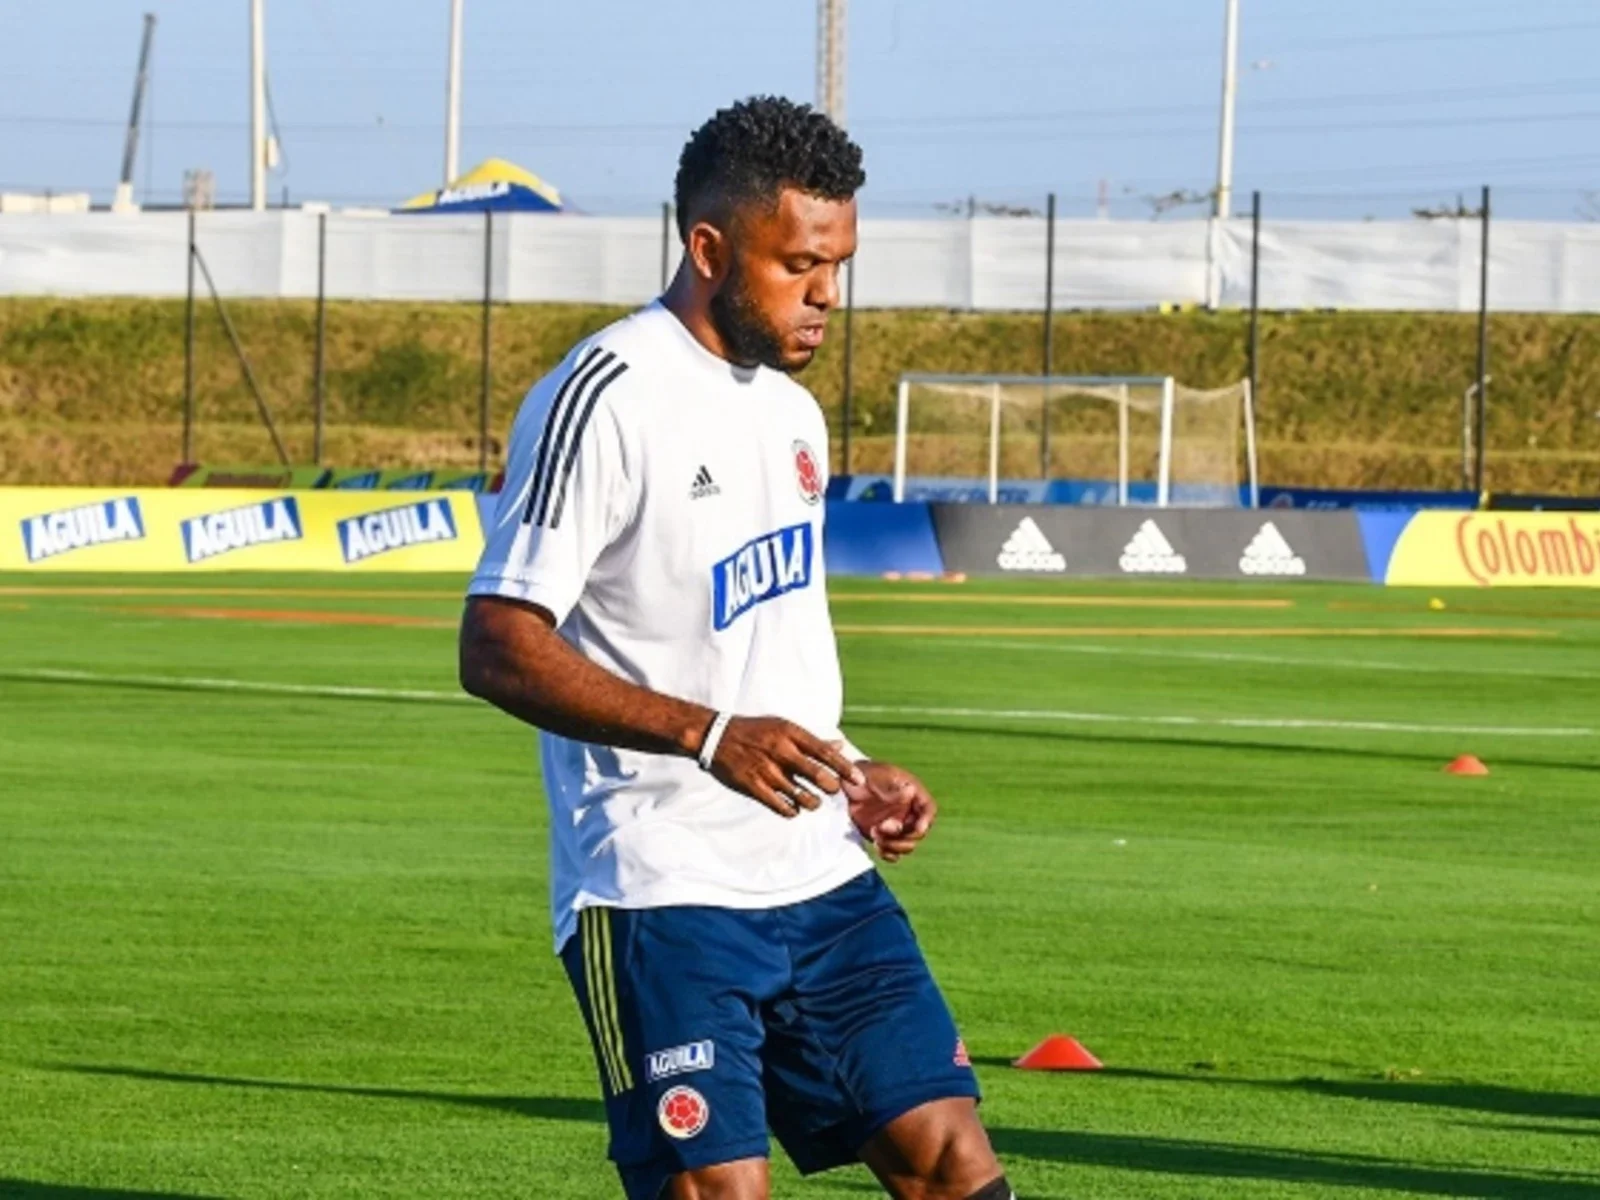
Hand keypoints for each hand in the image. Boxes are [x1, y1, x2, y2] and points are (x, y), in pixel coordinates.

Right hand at [707, 717, 864, 818]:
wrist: (715, 737)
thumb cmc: (754, 731)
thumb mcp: (783, 727)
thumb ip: (812, 740)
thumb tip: (840, 746)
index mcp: (790, 733)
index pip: (825, 752)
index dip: (844, 768)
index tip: (858, 780)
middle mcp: (780, 751)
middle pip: (818, 776)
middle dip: (831, 787)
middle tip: (832, 790)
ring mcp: (766, 770)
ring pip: (802, 796)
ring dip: (813, 802)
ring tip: (813, 801)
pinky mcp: (753, 787)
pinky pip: (782, 806)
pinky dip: (792, 810)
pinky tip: (794, 807)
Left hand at [843, 762, 936, 861]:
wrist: (847, 783)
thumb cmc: (865, 773)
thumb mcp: (878, 776)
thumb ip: (894, 789)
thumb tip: (911, 792)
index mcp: (913, 794)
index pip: (928, 809)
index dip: (926, 821)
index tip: (918, 828)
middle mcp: (909, 812)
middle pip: (919, 833)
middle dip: (903, 835)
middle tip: (883, 827)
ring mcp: (897, 826)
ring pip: (907, 845)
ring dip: (894, 845)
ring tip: (875, 833)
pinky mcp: (884, 837)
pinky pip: (893, 853)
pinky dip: (887, 854)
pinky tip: (876, 846)